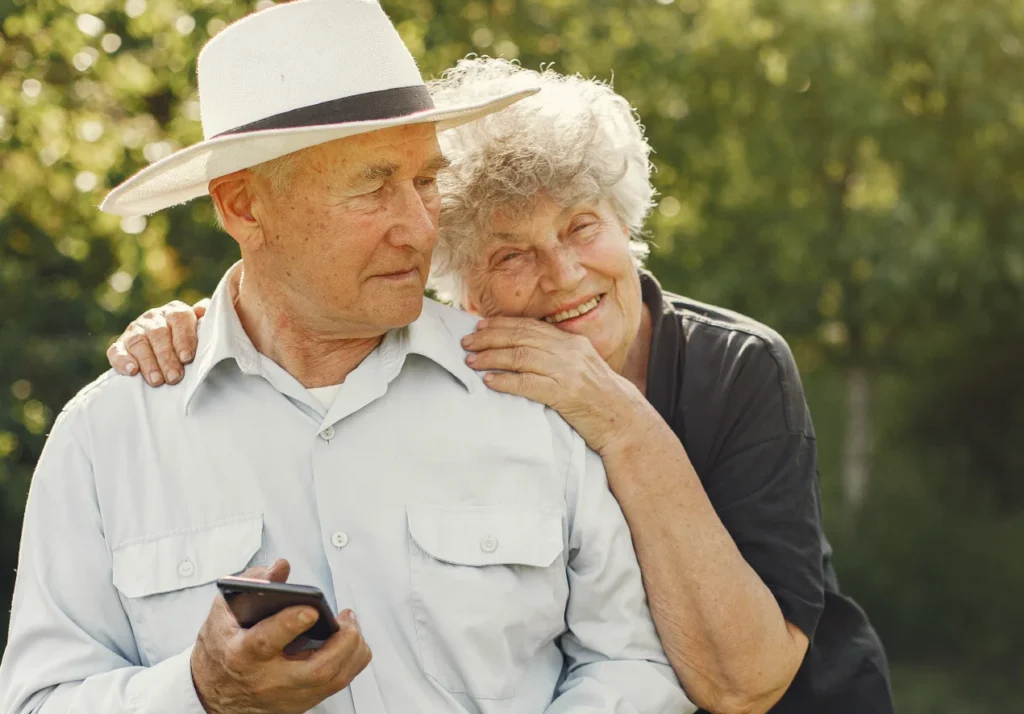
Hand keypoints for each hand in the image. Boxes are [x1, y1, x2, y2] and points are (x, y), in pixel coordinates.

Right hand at [106, 299, 207, 385]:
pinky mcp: (120, 345)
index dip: (184, 338)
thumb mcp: (201, 330)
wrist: (166, 347)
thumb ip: (208, 322)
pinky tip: (131, 371)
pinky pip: (116, 351)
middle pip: (159, 335)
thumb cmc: (190, 342)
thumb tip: (209, 312)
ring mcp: (135, 330)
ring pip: (139, 343)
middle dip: (167, 358)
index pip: (180, 320)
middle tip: (174, 377)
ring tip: (156, 381)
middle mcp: (154, 318)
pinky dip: (122, 361)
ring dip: (148, 362)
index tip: (188, 358)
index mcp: (176, 312)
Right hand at [191, 558, 371, 713]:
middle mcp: (266, 679)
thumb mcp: (224, 610)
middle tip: (345, 617)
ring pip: (333, 680)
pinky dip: (350, 661)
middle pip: (316, 670)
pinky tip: (348, 641)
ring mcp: (286, 696)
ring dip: (352, 650)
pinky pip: (336, 685)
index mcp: (241, 653)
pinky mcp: (300, 704)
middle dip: (342, 641)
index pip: (266, 641)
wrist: (213, 694)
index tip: (311, 609)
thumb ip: (252, 583)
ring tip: (350, 624)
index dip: (290, 624)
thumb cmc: (221, 647)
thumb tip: (280, 568)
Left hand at [461, 317, 648, 454]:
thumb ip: (557, 355)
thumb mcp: (581, 367)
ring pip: (521, 357)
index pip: (530, 326)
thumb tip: (524, 350)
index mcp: (572, 341)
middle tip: (467, 342)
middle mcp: (569, 352)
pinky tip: (489, 381)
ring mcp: (568, 372)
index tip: (479, 326)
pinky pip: (528, 384)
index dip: (501, 324)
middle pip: (521, 337)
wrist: (623, 420)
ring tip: (471, 361)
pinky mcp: (565, 395)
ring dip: (491, 358)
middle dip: (489, 338)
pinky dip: (506, 381)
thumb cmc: (598, 397)